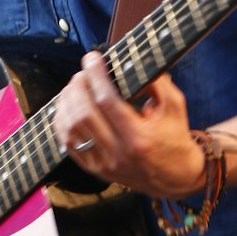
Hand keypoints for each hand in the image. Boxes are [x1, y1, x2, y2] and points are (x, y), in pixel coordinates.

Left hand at [53, 51, 205, 198]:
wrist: (174, 178)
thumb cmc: (174, 138)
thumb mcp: (175, 107)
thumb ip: (156, 83)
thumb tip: (132, 62)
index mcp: (139, 138)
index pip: (107, 101)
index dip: (96, 76)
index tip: (92, 58)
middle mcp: (118, 154)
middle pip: (84, 114)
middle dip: (78, 87)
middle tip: (82, 73)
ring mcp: (104, 164)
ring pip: (71, 129)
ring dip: (66, 103)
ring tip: (74, 87)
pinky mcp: (95, 170)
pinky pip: (68, 144)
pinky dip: (62, 122)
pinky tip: (67, 106)